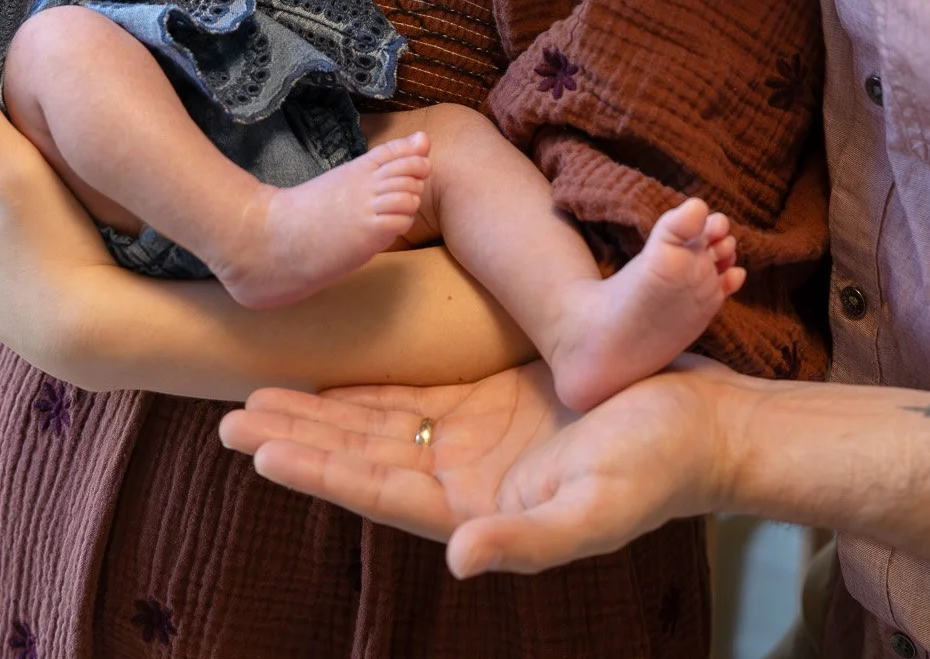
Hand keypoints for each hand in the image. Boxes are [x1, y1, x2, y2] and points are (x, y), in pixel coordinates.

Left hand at [220, 357, 734, 575]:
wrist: (704, 424)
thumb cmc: (658, 468)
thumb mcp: (599, 508)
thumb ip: (529, 543)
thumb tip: (458, 560)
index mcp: (480, 512)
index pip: (377, 490)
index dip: (318, 469)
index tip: (259, 447)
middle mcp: (465, 480)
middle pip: (360, 456)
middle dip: (295, 437)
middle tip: (226, 413)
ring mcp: (475, 440)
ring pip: (375, 423)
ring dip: (317, 410)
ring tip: (255, 392)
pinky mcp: (491, 400)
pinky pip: (413, 392)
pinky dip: (365, 382)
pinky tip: (327, 369)